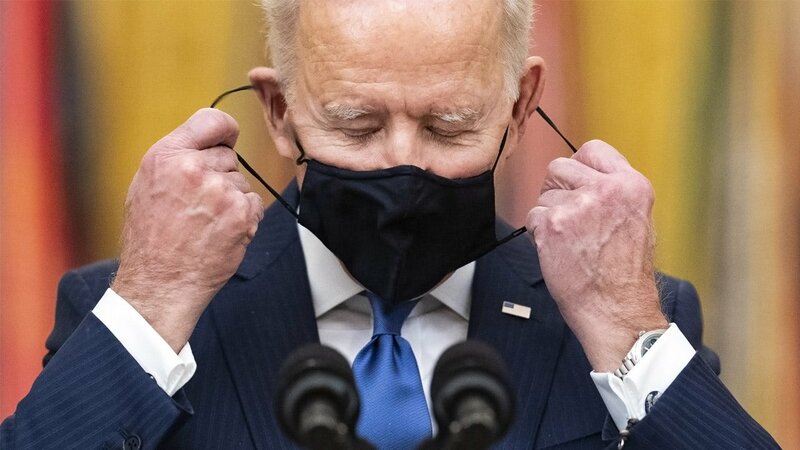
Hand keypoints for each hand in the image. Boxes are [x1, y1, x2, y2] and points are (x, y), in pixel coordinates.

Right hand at [112, 108, 263, 351]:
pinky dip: (243, 218)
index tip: (227, 139)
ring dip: (230, 200)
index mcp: (166, 157)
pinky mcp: (241, 214)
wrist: (160, 282)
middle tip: (196, 205)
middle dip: (219, 176)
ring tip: (204, 223)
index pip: (211, 120)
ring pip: (240, 183)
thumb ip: (178, 158)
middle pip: (228, 157)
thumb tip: (210, 142)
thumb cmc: (151, 238)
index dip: (224, 130)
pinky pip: (253, 204)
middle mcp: (193, 169)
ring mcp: (220, 192)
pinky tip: (220, 233)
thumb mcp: (148, 185)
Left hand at [526, 140, 667, 371]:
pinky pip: (532, 217)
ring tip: (569, 241)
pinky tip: (558, 251)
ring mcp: (578, 205)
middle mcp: (606, 190)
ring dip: (549, 215)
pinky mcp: (553, 224)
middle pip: (559, 166)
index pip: (593, 149)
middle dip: (557, 189)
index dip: (579, 167)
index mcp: (632, 185)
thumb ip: (613, 193)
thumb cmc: (625, 273)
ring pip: (543, 195)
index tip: (576, 184)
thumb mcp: (637, 219)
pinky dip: (538, 234)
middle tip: (567, 216)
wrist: (617, 309)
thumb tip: (583, 176)